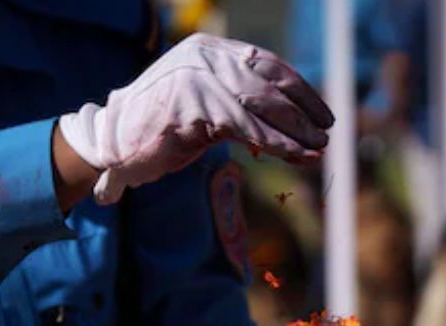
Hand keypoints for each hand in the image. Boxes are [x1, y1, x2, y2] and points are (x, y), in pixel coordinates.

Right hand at [58, 34, 334, 204]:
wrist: (117, 139)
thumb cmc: (164, 125)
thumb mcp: (206, 103)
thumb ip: (238, 101)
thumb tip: (284, 122)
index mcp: (211, 50)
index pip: (267, 64)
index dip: (300, 89)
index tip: (323, 111)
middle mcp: (208, 58)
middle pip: (271, 82)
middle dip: (305, 110)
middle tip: (328, 132)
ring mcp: (201, 81)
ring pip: (265, 105)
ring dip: (298, 129)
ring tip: (320, 147)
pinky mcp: (196, 110)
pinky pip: (250, 128)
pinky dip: (279, 144)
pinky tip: (298, 155)